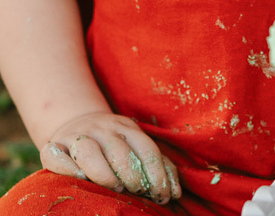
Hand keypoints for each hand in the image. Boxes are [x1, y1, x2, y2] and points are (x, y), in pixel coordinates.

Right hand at [39, 111, 180, 204]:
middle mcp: (102, 128)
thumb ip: (157, 166)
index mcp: (127, 127)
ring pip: (89, 152)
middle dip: (132, 177)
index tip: (161, 195)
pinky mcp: (53, 146)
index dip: (156, 174)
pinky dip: (68, 168)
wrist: (76, 122)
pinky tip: (80, 178)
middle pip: (119, 152)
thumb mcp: (136, 146)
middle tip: (136, 193)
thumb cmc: (113, 144)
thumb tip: (176, 194)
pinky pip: (57, 157)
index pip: (146, 149)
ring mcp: (77, 136)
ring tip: (115, 189)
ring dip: (104, 174)